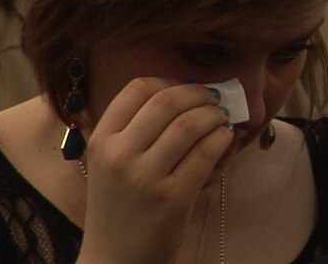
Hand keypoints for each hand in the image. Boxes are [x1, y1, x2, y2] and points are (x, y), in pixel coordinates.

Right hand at [76, 78, 232, 263]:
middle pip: (167, 101)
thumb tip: (185, 94)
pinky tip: (225, 139)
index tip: (187, 88)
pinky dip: (222, 139)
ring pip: (190, 124)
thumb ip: (135, 130)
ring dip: (214, 115)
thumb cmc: (119, 207)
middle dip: (199, 93)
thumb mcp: (111, 163)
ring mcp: (145, 178)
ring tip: (223, 118)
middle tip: (215, 98)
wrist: (115, 260)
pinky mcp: (172, 199)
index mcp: (102, 140)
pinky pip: (206, 154)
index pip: (137, 88)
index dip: (170, 81)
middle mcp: (119, 155)